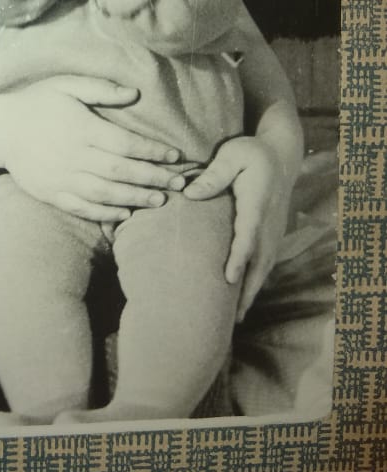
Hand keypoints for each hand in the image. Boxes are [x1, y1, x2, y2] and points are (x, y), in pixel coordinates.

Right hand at [0, 76, 183, 222]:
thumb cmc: (37, 103)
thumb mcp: (66, 85)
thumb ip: (101, 89)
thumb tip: (134, 93)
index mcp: (81, 128)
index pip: (126, 144)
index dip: (153, 152)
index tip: (174, 156)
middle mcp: (74, 156)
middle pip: (121, 172)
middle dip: (153, 179)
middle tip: (178, 183)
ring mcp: (62, 178)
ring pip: (106, 194)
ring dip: (135, 199)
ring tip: (159, 201)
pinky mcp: (52, 194)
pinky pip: (83, 208)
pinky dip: (106, 214)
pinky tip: (124, 214)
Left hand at [184, 135, 291, 320]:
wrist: (282, 155)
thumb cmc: (252, 153)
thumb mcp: (233, 154)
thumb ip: (214, 174)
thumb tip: (189, 192)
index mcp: (256, 204)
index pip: (248, 236)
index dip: (239, 258)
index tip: (227, 278)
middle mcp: (268, 223)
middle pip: (259, 261)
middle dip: (246, 289)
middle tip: (230, 317)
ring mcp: (273, 231)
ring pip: (263, 267)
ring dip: (251, 291)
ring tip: (234, 318)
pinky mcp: (272, 235)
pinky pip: (264, 263)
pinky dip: (255, 282)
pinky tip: (242, 299)